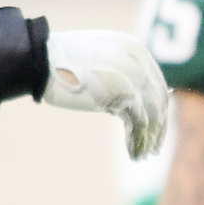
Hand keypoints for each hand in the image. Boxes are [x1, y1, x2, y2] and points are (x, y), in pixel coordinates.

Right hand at [45, 28, 171, 158]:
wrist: (44, 61)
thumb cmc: (62, 61)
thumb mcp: (99, 57)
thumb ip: (119, 71)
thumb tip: (132, 100)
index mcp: (134, 49)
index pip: (156, 83)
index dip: (159, 108)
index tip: (157, 127)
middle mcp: (139, 62)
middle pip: (158, 101)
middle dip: (158, 127)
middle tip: (154, 148)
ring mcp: (133, 79)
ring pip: (151, 116)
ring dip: (148, 139)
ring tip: (143, 155)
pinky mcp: (123, 96)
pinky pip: (138, 125)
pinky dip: (137, 141)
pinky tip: (134, 155)